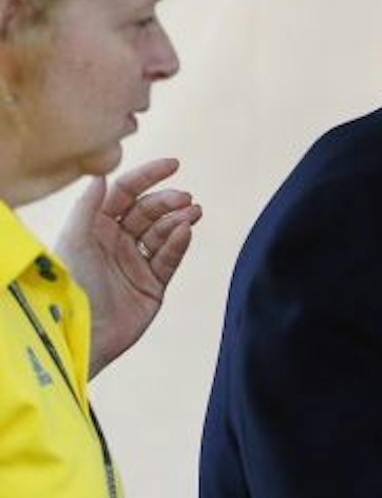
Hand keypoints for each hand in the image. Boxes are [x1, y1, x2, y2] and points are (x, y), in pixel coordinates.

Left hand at [55, 157, 201, 374]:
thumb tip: (102, 174)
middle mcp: (116, 241)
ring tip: (194, 212)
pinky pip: (169, 258)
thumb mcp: (75, 238)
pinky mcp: (153, 285)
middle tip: (186, 198)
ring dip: (179, 219)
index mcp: (95, 226)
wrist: (83, 332)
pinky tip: (185, 232)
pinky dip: (178, 243)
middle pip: (149, 211)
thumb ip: (89, 205)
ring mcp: (136, 262)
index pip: (125, 192)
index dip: (148, 176)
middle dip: (168, 201)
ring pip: (163, 232)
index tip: (174, 165)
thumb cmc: (72, 284)